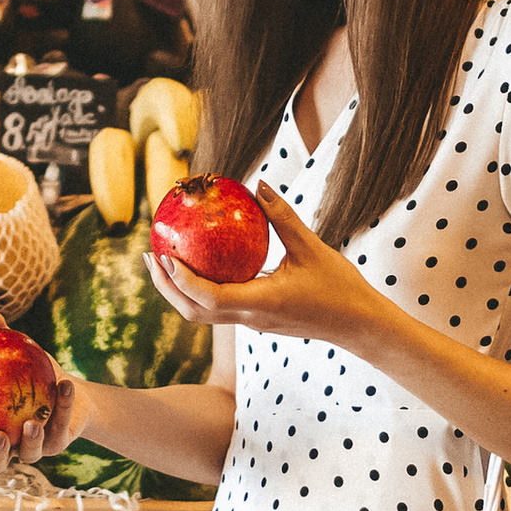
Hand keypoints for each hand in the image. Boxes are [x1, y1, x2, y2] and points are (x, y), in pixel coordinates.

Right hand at [0, 371, 92, 475]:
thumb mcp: (14, 354)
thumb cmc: (30, 373)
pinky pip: (59, 427)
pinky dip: (63, 406)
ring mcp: (32, 448)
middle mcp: (6, 446)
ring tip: (32, 423)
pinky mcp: (57, 444)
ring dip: (30, 441)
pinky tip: (65, 385)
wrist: (68, 389)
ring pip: (29, 455)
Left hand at [149, 182, 386, 350]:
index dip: (180, 279)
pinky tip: (200, 265)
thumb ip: (283, 217)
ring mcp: (252, 324)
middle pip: (194, 311)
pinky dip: (201, 290)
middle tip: (151, 255)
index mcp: (261, 303)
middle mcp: (250, 319)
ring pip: (203, 314)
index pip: (207, 297)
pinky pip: (220, 308)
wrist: (359, 324)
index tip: (163, 254)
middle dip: (166, 286)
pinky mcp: (257, 321)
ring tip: (164, 261)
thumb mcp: (312, 247)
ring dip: (179, 291)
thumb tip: (258, 185)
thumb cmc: (340, 286)